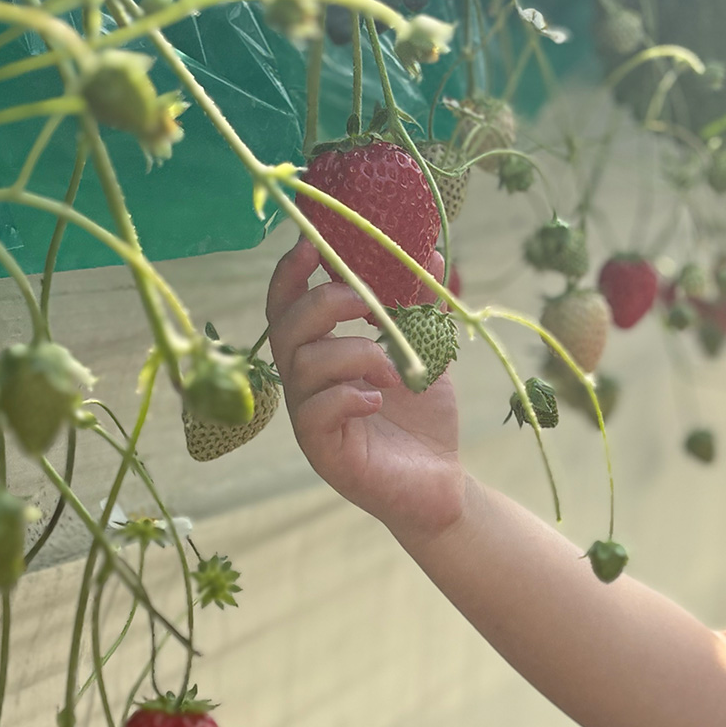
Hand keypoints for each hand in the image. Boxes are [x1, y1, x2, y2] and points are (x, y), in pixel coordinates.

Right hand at [266, 240, 465, 540]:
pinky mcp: (323, 452)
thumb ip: (422, 304)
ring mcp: (309, 419)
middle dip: (323, 304)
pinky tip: (379, 399)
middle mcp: (305, 384)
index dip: (290, 275)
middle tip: (366, 303)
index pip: (287, 306)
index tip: (312, 245)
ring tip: (395, 370)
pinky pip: (315, 413)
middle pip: (284, 329)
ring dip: (354, 354)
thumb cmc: (422, 416)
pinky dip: (349, 395)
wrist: (441, 481)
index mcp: (321, 353)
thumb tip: (433, 252)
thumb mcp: (426, 351)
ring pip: (303, 367)